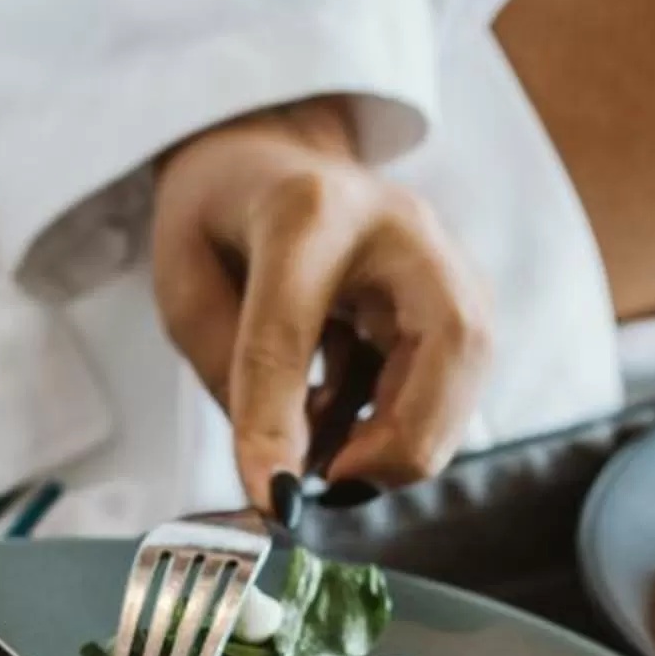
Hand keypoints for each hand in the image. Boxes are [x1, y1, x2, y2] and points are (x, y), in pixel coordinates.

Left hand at [152, 98, 489, 508]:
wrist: (274, 158)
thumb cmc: (224, 217)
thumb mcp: (186, 282)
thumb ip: (226, 371)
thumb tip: (278, 472)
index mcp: (305, 208)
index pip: (292, 325)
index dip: (278, 418)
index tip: (268, 497)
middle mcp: (399, 225)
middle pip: (447, 340)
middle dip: (401, 438)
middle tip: (330, 483)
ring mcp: (444, 257)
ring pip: (469, 369)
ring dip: (404, 438)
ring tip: (326, 454)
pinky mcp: (462, 296)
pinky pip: (456, 380)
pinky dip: (403, 424)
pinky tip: (343, 420)